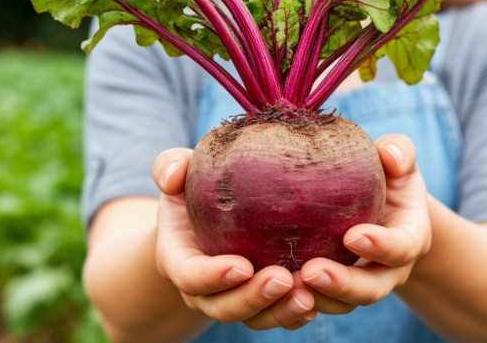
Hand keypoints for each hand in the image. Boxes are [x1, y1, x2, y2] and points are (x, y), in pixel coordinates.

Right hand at [152, 148, 317, 329]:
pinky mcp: (258, 303)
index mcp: (179, 258)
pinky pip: (274, 317)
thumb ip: (170, 167)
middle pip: (223, 306)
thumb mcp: (178, 174)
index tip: (242, 265)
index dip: (213, 276)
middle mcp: (203, 289)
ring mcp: (231, 299)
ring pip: (252, 319)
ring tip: (307, 296)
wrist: (202, 221)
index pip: (190, 276)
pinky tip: (316, 302)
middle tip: (283, 278)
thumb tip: (171, 178)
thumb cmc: (191, 190)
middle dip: (253, 298)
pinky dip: (293, 316)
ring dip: (279, 312)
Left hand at [300, 134, 431, 314]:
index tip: (352, 236)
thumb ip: (399, 152)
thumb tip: (388, 154)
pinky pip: (320, 304)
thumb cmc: (390, 177)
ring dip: (317, 299)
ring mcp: (363, 283)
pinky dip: (300, 305)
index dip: (381, 246)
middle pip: (372, 288)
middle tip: (311, 271)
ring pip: (343, 303)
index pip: (402, 247)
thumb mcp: (400, 160)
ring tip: (287, 286)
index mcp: (410, 237)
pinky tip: (274, 294)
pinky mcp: (336, 290)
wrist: (383, 208)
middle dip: (343, 285)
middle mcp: (389, 269)